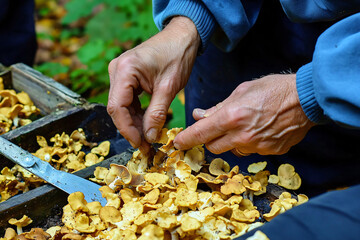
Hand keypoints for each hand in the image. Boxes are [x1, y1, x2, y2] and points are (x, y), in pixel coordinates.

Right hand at [107, 17, 199, 150]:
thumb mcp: (169, 87)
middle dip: (131, 129)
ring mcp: (120, 73)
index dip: (127, 129)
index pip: (117, 107)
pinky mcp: (127, 77)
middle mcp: (117, 70)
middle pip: (117, 108)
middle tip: (145, 147)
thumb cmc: (177, 55)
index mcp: (124, 70)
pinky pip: (128, 100)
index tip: (140, 144)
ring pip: (122, 106)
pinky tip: (147, 125)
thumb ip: (157, 113)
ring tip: (148, 139)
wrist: (182, 37)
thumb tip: (149, 137)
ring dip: (134, 123)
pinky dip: (137, 114)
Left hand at [173, 74, 315, 155]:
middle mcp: (242, 136)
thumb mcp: (241, 91)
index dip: (186, 140)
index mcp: (232, 117)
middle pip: (213, 146)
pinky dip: (248, 143)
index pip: (200, 134)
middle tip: (215, 127)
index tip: (177, 143)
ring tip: (243, 124)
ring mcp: (257, 147)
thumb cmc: (272, 89)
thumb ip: (218, 107)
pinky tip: (258, 130)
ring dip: (229, 141)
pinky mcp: (269, 152)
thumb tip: (200, 115)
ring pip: (232, 150)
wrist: (306, 98)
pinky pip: (250, 151)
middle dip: (209, 138)